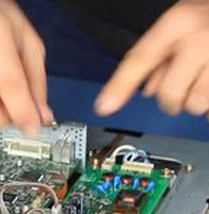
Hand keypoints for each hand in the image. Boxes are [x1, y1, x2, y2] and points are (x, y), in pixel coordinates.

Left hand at [96, 0, 208, 116]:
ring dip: (196, 102)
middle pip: (168, 96)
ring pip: (196, 105)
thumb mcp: (180, 24)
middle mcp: (200, 39)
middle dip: (171, 99)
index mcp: (179, 22)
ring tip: (204, 80)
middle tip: (181, 85)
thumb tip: (149, 92)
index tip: (103, 107)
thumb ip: (158, 55)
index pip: (140, 58)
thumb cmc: (208, 17)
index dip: (120, 85)